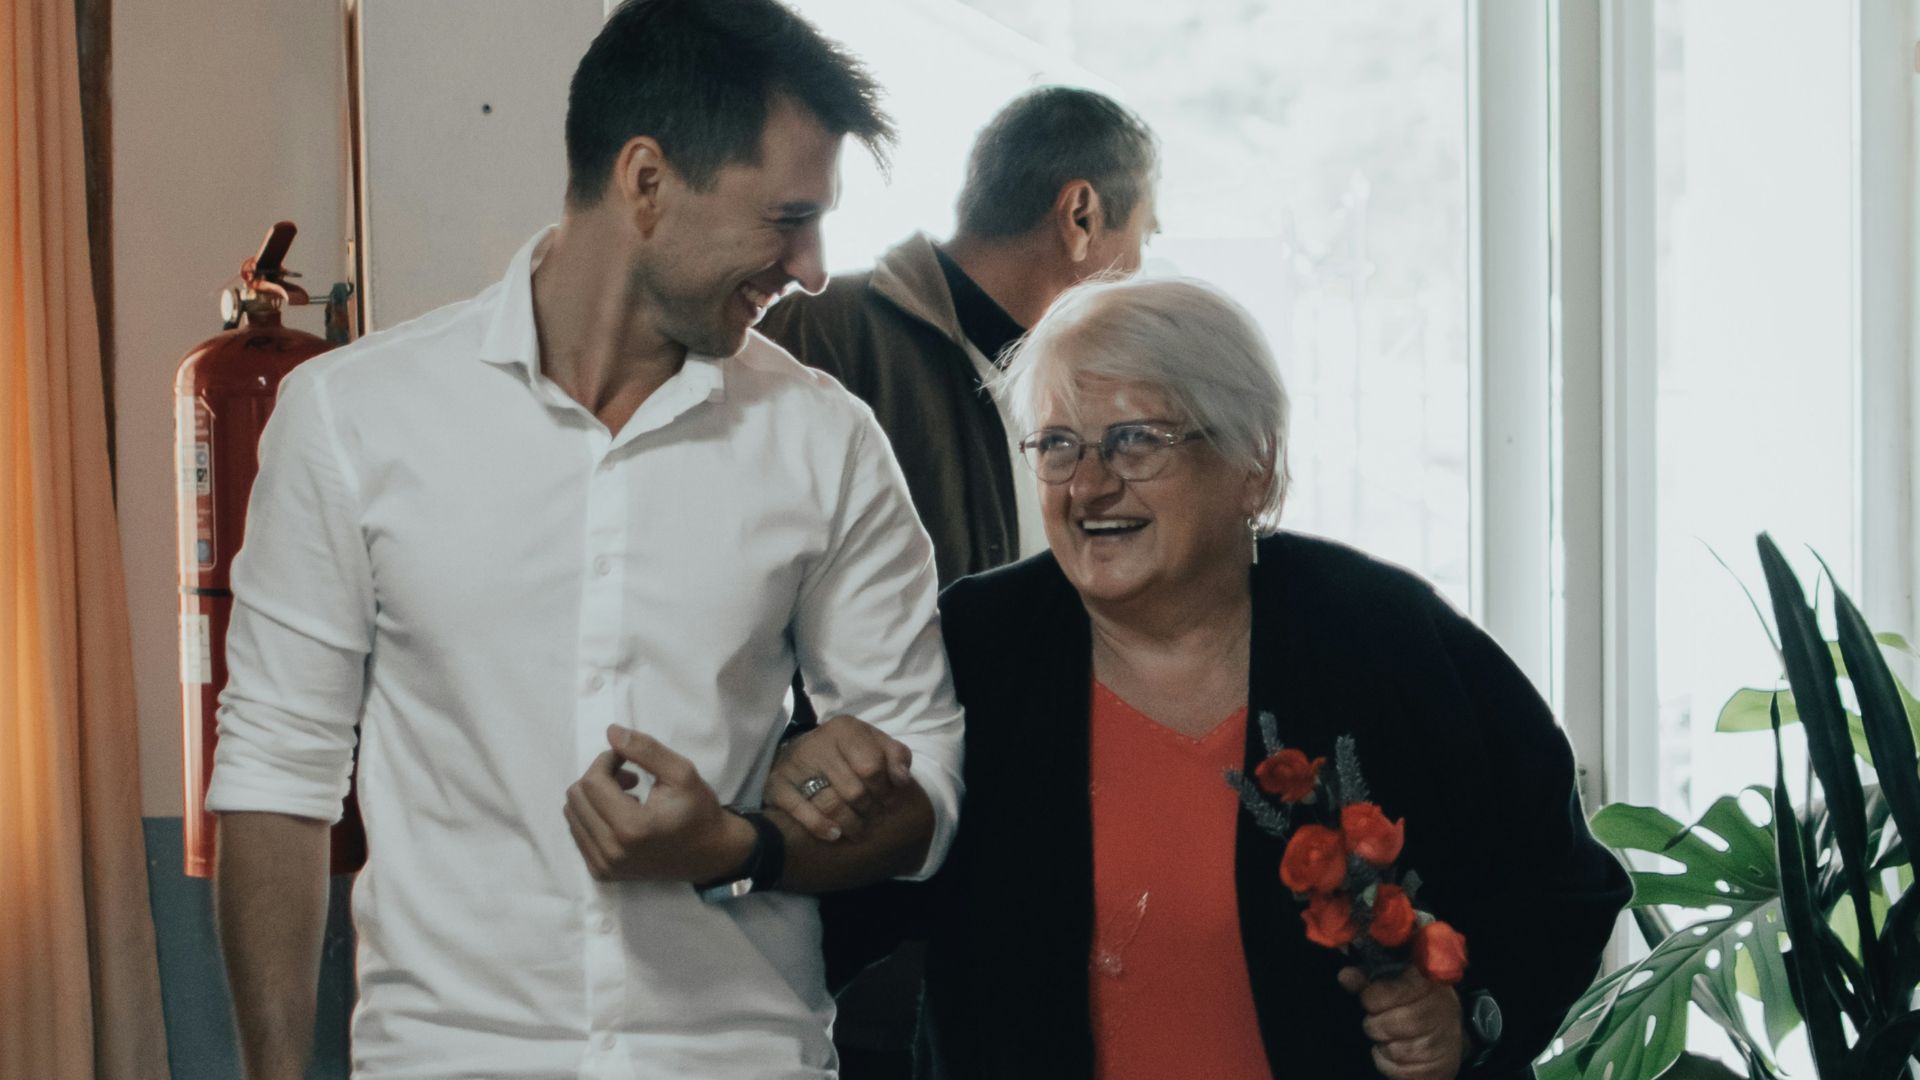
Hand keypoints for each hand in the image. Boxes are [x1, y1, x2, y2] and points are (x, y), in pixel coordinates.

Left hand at [563, 724, 753, 882]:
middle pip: (575, 797)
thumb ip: (645, 749)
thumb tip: (610, 732)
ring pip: (572, 814)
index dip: (605, 761)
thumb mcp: (681, 773)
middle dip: (598, 777)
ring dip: (594, 797)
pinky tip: (620, 815)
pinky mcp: (601, 872)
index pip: (592, 782)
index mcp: (631, 827)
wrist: (710, 855)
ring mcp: (603, 865)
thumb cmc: (698, 812)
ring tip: (625, 796)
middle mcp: (611, 851)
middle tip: (628, 776)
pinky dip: (594, 816)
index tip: (627, 759)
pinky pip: (578, 833)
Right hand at [766, 714, 913, 841]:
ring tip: (859, 831)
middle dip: (869, 809)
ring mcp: (795, 764)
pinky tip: (834, 834)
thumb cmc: (847, 751)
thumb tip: (903, 780)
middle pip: (854, 790)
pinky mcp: (777, 784)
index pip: (873, 766)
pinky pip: (799, 810)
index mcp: (845, 729)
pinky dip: (819, 825)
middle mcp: (818, 743)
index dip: (886, 789)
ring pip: (831, 804)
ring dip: (850, 824)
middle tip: (873, 817)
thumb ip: (896, 755)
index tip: (889, 801)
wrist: (800, 751)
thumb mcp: (874, 743)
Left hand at [1338, 965, 1464, 1079]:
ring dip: (1383, 1044)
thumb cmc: (1414, 1006)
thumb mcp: (1394, 986)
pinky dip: (1387, 1063)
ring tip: (1390, 1036)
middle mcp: (1444, 1011)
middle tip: (1377, 1021)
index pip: (1400, 989)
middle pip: (1395, 1022)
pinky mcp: (1439, 1068)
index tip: (1369, 1000)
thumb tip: (1345, 976)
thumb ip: (1368, 982)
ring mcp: (1444, 1042)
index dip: (1376, 996)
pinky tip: (1396, 1051)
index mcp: (1431, 984)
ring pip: (1397, 1050)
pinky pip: (1399, 1070)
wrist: (1444, 1038)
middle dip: (1376, 1024)